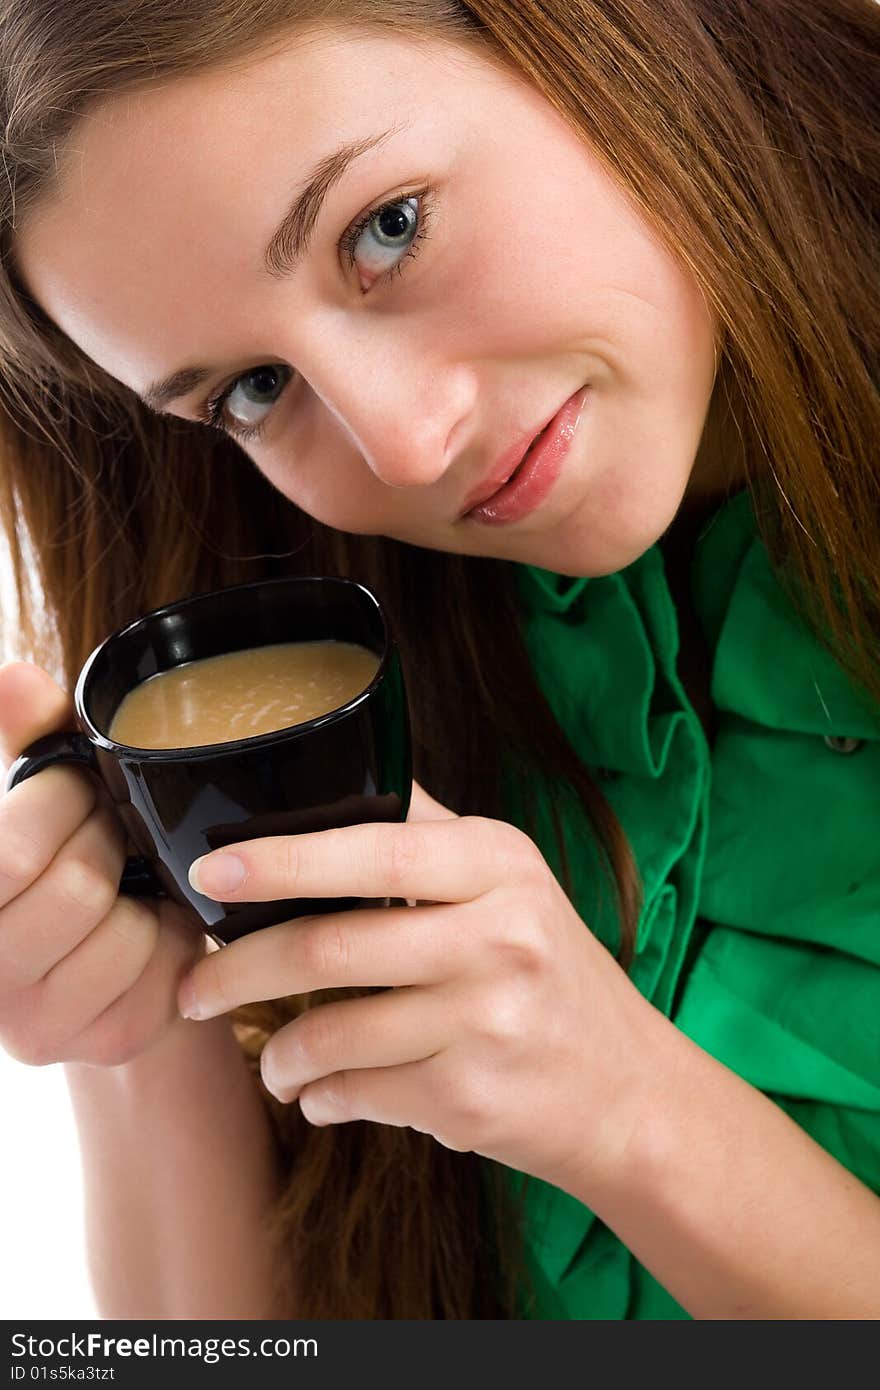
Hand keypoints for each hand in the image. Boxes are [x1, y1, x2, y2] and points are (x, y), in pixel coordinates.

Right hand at [0, 662, 204, 1067]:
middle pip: (74, 887)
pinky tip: (153, 922)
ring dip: (144, 888)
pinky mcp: (112, 1041)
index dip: (58, 805)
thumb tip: (15, 677)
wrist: (113, 954)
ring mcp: (44, 1028)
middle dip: (106, 837)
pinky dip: (175, 931)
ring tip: (131, 876)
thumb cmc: (68, 853)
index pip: (10, 854)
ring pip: (123, 931)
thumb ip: (29, 738)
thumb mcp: (43, 796)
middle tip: (111, 828)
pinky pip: (167, 967)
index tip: (76, 790)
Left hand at [176, 781, 661, 1194]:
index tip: (210, 873)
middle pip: (328, 947)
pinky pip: (358, 1092)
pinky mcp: (470, 1095)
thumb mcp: (514, 883)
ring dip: (278, 1055)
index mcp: (498, 863)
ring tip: (271, 1062)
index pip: (372, 850)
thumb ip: (430, 838)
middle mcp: (499, 934)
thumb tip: (322, 792)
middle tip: (197, 988)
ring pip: (332, 1032)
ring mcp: (487, 1018)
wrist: (629, 1091)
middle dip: (238, 971)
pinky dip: (322, 1096)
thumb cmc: (552, 975)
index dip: (281, 862)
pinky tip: (322, 1093)